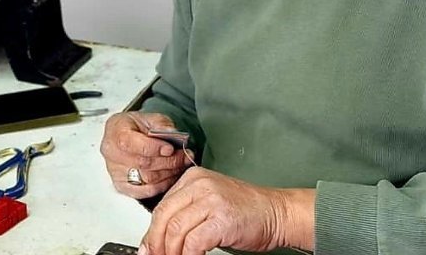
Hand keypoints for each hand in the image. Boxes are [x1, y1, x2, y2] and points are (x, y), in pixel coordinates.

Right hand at [100, 112, 194, 198]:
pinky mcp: (123, 186)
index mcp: (115, 132)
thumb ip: (161, 124)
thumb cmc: (137, 126)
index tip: (170, 148)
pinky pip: (147, 191)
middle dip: (169, 161)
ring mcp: (116, 172)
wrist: (128, 135)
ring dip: (170, 173)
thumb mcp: (150, 117)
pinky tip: (173, 175)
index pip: (129, 143)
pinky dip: (164, 184)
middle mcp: (112, 153)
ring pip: (147, 179)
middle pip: (142, 163)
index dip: (152, 148)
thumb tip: (173, 134)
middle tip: (185, 156)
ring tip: (183, 164)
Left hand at [138, 168, 314, 254]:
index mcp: (193, 178)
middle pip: (163, 217)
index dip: (152, 232)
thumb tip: (160, 237)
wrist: (277, 213)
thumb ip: (187, 213)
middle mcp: (200, 185)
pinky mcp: (222, 218)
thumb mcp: (210, 203)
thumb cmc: (247, 211)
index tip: (148, 248)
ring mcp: (211, 200)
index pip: (162, 206)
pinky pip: (194, 242)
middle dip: (156, 243)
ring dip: (171, 252)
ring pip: (175, 230)